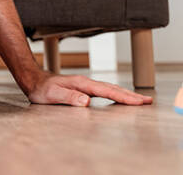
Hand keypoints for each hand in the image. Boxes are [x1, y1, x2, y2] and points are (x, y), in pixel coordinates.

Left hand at [27, 70, 153, 106]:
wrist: (34, 80)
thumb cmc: (42, 89)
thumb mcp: (53, 95)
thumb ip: (70, 98)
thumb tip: (87, 101)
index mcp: (82, 84)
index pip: (108, 91)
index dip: (124, 97)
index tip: (138, 102)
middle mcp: (87, 83)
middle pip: (114, 89)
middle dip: (131, 96)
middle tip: (148, 101)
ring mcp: (86, 85)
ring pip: (111, 89)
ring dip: (126, 94)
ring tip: (140, 100)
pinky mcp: (84, 89)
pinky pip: (105, 91)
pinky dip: (116, 94)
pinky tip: (120, 98)